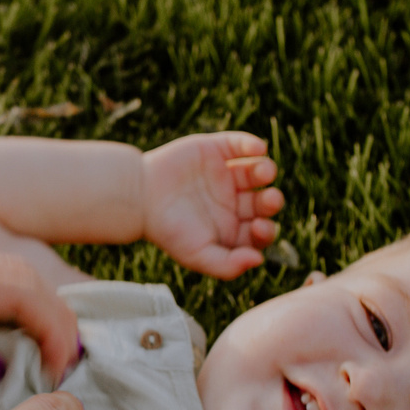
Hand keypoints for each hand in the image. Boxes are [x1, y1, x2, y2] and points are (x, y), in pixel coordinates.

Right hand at [140, 132, 283, 278]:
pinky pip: (239, 145)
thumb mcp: (196, 255)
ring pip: (257, 171)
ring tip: (263, 172)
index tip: (261, 227)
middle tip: (270, 199)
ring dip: (265, 171)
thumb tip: (258, 261)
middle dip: (271, 201)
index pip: (261, 231)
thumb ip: (227, 266)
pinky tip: (257, 149)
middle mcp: (234, 201)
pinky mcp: (216, 150)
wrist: (138, 198)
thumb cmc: (167, 231)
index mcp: (233, 228)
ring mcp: (226, 174)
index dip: (267, 230)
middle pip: (264, 201)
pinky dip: (251, 144)